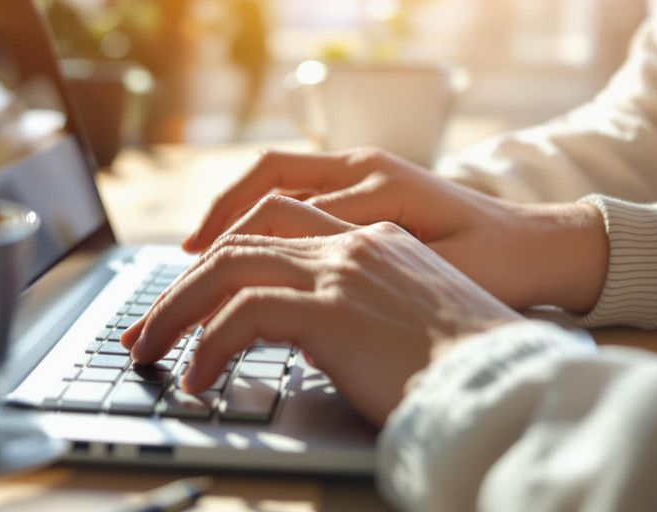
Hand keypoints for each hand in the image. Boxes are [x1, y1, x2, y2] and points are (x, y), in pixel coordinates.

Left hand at [123, 204, 521, 426]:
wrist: (512, 382)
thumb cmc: (463, 365)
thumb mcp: (404, 318)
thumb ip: (354, 307)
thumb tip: (300, 331)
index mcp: (369, 239)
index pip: (271, 223)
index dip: (218, 252)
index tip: (186, 285)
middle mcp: (351, 244)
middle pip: (236, 242)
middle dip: (179, 286)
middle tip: (145, 327)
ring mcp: (341, 272)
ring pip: (226, 269)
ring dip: (174, 312)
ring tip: (148, 351)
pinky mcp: (332, 311)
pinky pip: (241, 317)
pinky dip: (208, 346)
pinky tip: (198, 377)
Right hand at [182, 149, 608, 312]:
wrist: (542, 243)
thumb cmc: (499, 270)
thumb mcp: (440, 284)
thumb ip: (374, 281)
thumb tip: (298, 298)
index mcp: (382, 192)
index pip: (285, 219)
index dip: (235, 260)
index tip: (202, 295)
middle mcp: (366, 168)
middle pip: (266, 187)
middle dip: (215, 229)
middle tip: (181, 272)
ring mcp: (363, 166)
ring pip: (272, 176)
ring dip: (227, 212)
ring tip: (192, 253)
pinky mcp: (363, 175)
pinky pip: (293, 180)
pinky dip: (255, 205)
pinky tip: (236, 238)